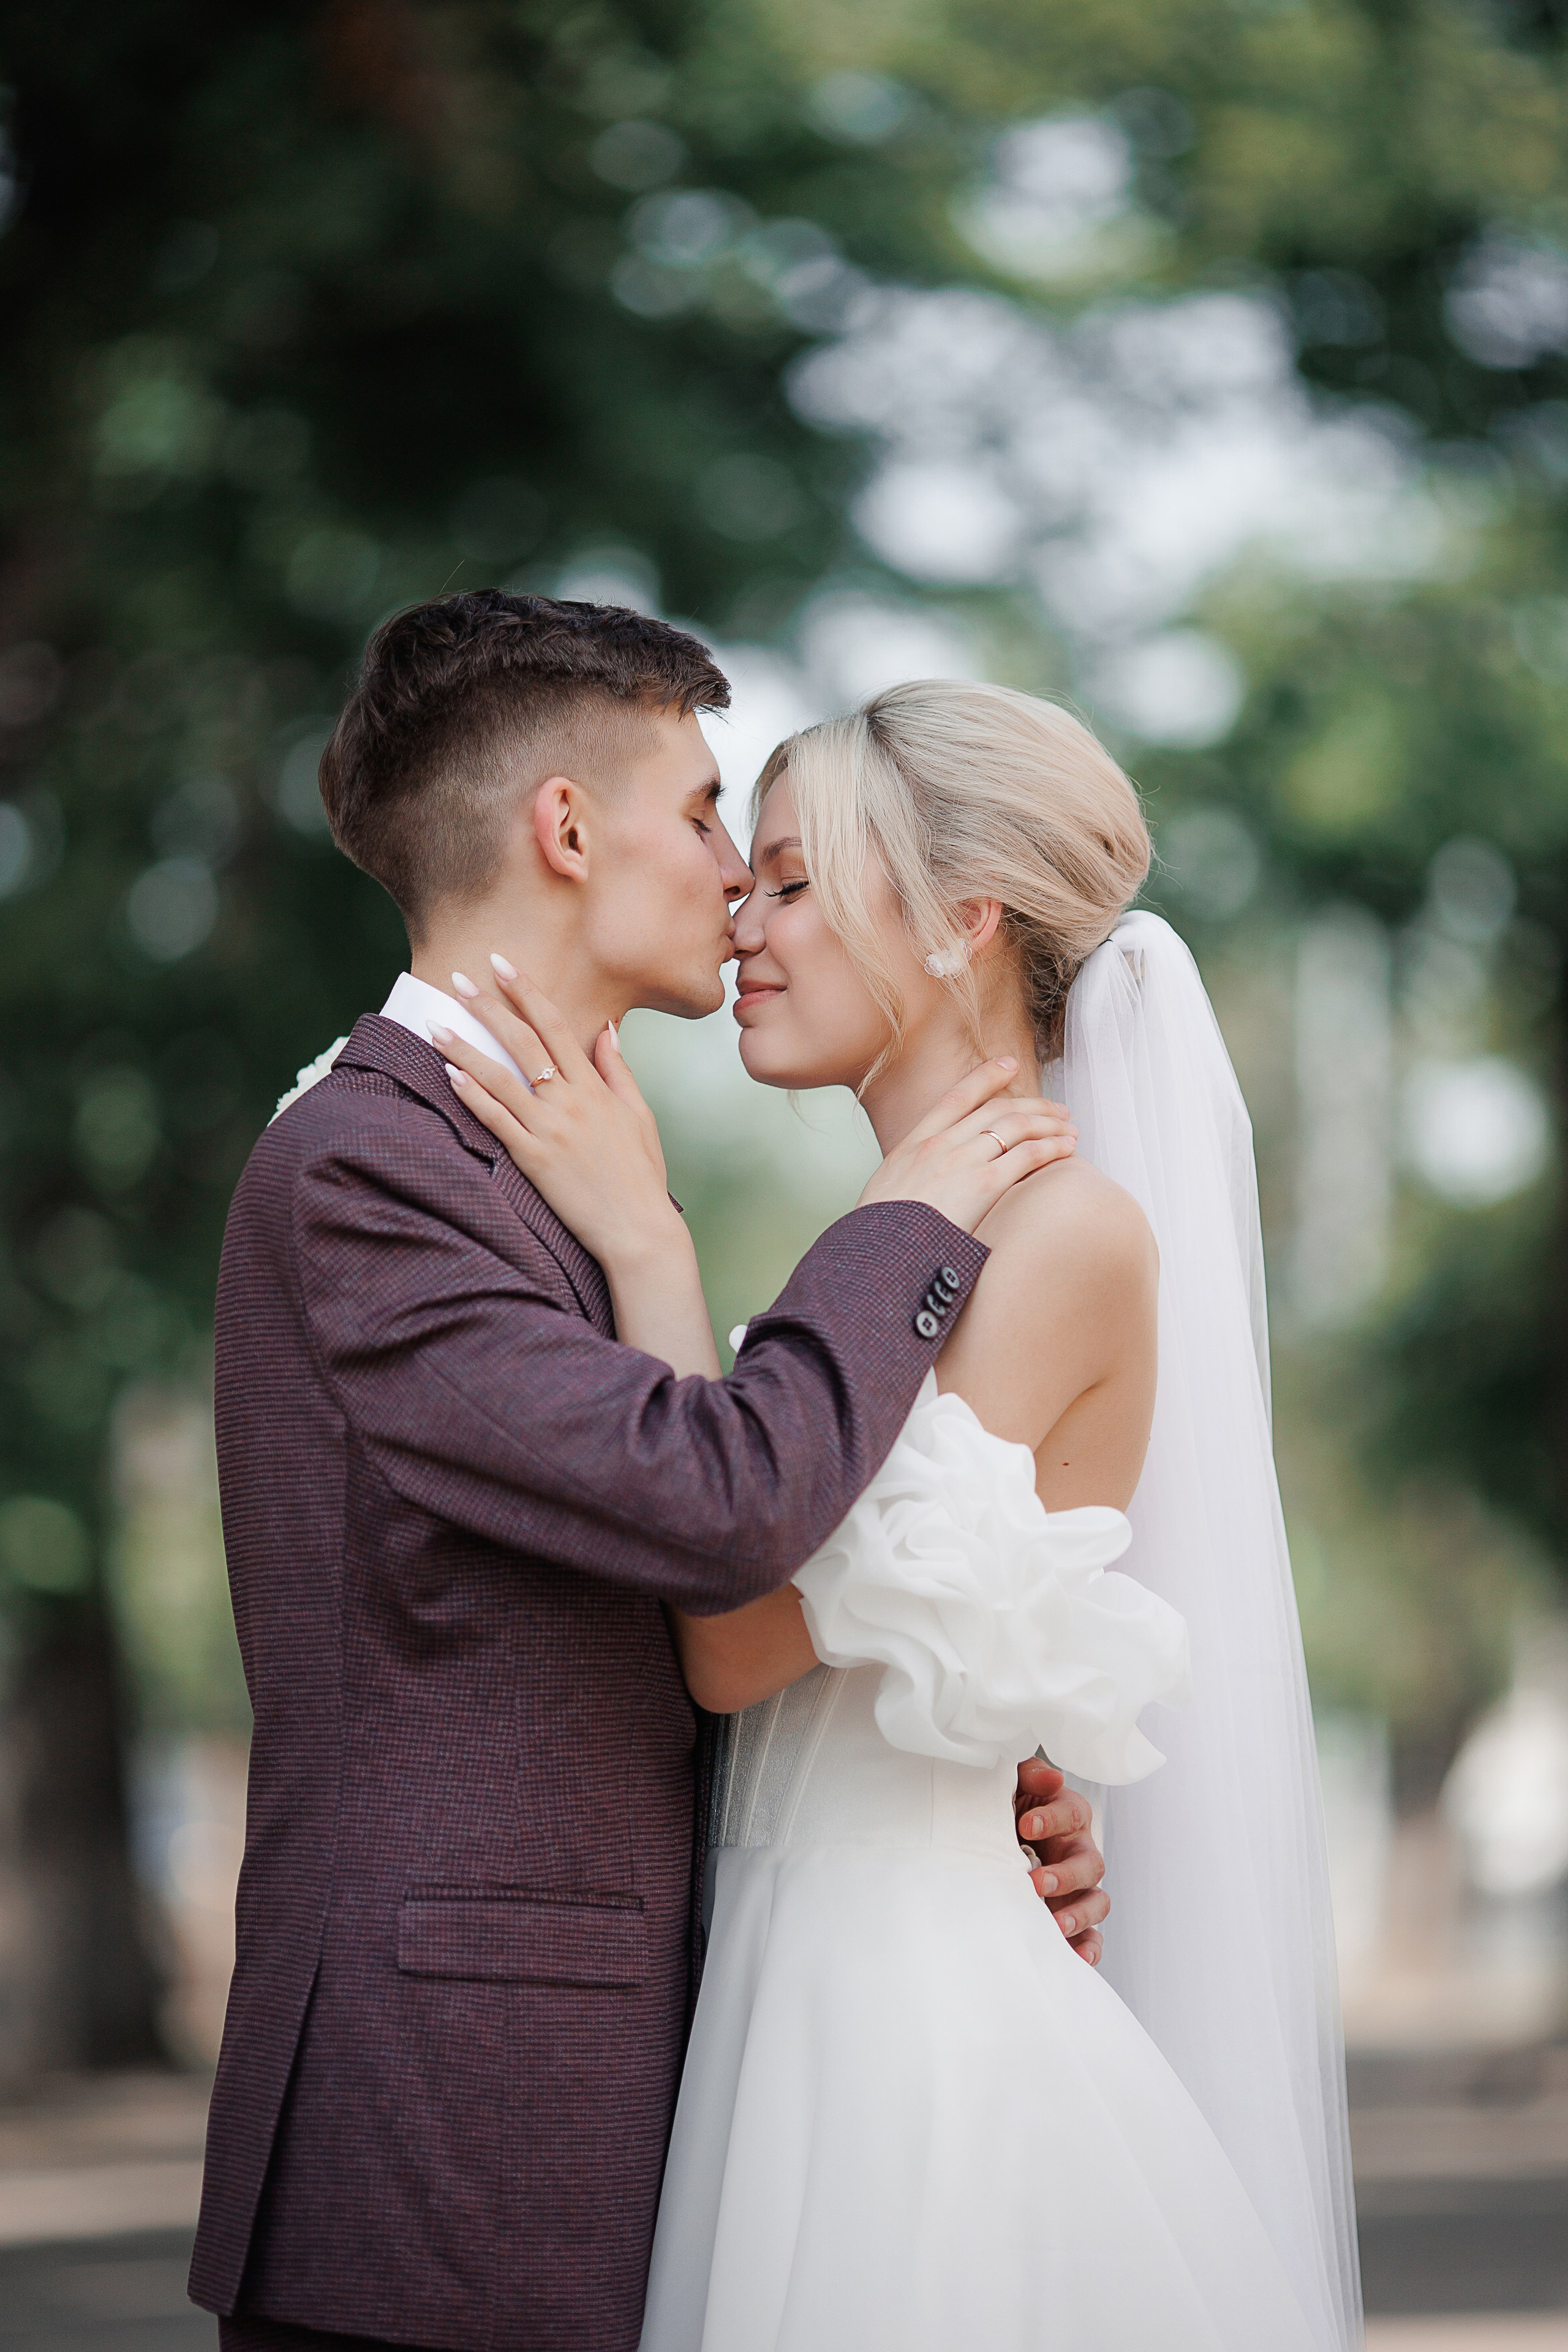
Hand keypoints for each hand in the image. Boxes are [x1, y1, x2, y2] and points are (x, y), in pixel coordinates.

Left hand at [434, 963, 676, 1276]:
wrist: (637, 1228)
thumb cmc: (641, 1174)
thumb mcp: (639, 1115)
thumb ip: (617, 1070)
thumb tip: (606, 1028)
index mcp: (594, 1087)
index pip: (555, 1025)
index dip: (526, 991)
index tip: (502, 963)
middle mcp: (569, 1102)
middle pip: (522, 1042)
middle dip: (488, 1006)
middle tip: (458, 978)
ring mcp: (549, 1130)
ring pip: (499, 1078)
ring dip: (464, 1047)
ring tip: (434, 1024)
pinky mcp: (533, 1159)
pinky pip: (495, 1121)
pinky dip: (472, 1096)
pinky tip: (449, 1075)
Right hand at [858, 1059, 1075, 1235]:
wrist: (880, 1253)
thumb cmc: (881, 1234)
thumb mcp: (885, 1191)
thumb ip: (910, 1176)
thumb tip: (922, 1184)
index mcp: (914, 1143)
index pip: (957, 1097)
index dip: (986, 1076)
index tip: (1009, 1065)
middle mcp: (940, 1144)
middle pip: (996, 1109)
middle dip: (1033, 1105)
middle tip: (1056, 1110)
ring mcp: (961, 1161)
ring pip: (1017, 1126)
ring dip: (1049, 1124)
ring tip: (1070, 1128)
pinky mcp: (983, 1185)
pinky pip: (1027, 1156)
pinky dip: (1052, 1148)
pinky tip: (1066, 1149)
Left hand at [1015, 1758, 1107, 1966]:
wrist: (989, 1836)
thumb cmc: (1007, 1805)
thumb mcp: (1014, 1783)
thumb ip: (1030, 1775)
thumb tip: (1052, 1780)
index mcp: (1067, 1816)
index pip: (1072, 1813)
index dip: (1053, 1818)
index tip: (1026, 1824)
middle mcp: (1078, 1850)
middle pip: (1090, 1864)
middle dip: (1066, 1875)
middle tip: (1036, 1882)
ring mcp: (1079, 1886)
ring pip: (1097, 1901)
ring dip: (1079, 1914)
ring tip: (1055, 1926)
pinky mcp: (1073, 1914)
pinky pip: (1092, 1935)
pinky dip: (1089, 1947)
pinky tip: (1077, 1959)